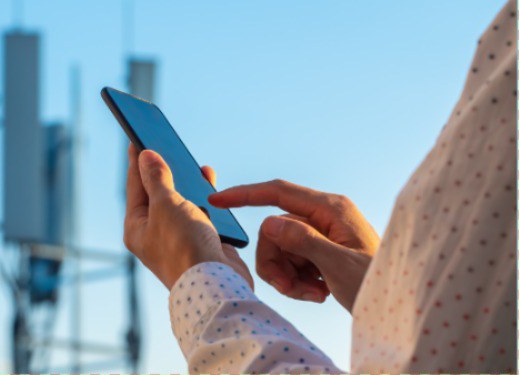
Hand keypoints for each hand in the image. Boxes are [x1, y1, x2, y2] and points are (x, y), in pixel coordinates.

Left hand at [123, 144, 252, 289]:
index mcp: (136, 226)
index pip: (135, 185)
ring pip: (182, 202)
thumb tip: (145, 156)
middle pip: (158, 193)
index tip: (137, 134)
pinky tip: (210, 184)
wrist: (216, 284)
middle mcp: (155, 233)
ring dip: (188, 182)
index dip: (137, 158)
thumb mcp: (165, 204)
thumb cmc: (184, 246)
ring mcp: (178, 238)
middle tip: (165, 142)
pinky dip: (206, 197)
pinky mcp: (201, 242)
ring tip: (191, 163)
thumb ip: (156, 178)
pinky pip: (202, 213)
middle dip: (164, 168)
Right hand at [209, 179, 378, 311]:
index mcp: (331, 209)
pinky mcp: (320, 251)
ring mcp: (321, 234)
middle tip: (291, 289)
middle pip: (274, 230)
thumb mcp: (340, 266)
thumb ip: (304, 242)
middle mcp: (324, 216)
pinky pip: (290, 261)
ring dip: (287, 276)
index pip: (278, 192)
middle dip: (275, 262)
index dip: (245, 195)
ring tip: (311, 294)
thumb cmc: (378, 285)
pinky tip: (318, 293)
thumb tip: (270, 224)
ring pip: (279, 249)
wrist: (396, 309)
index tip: (217, 200)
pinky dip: (297, 281)